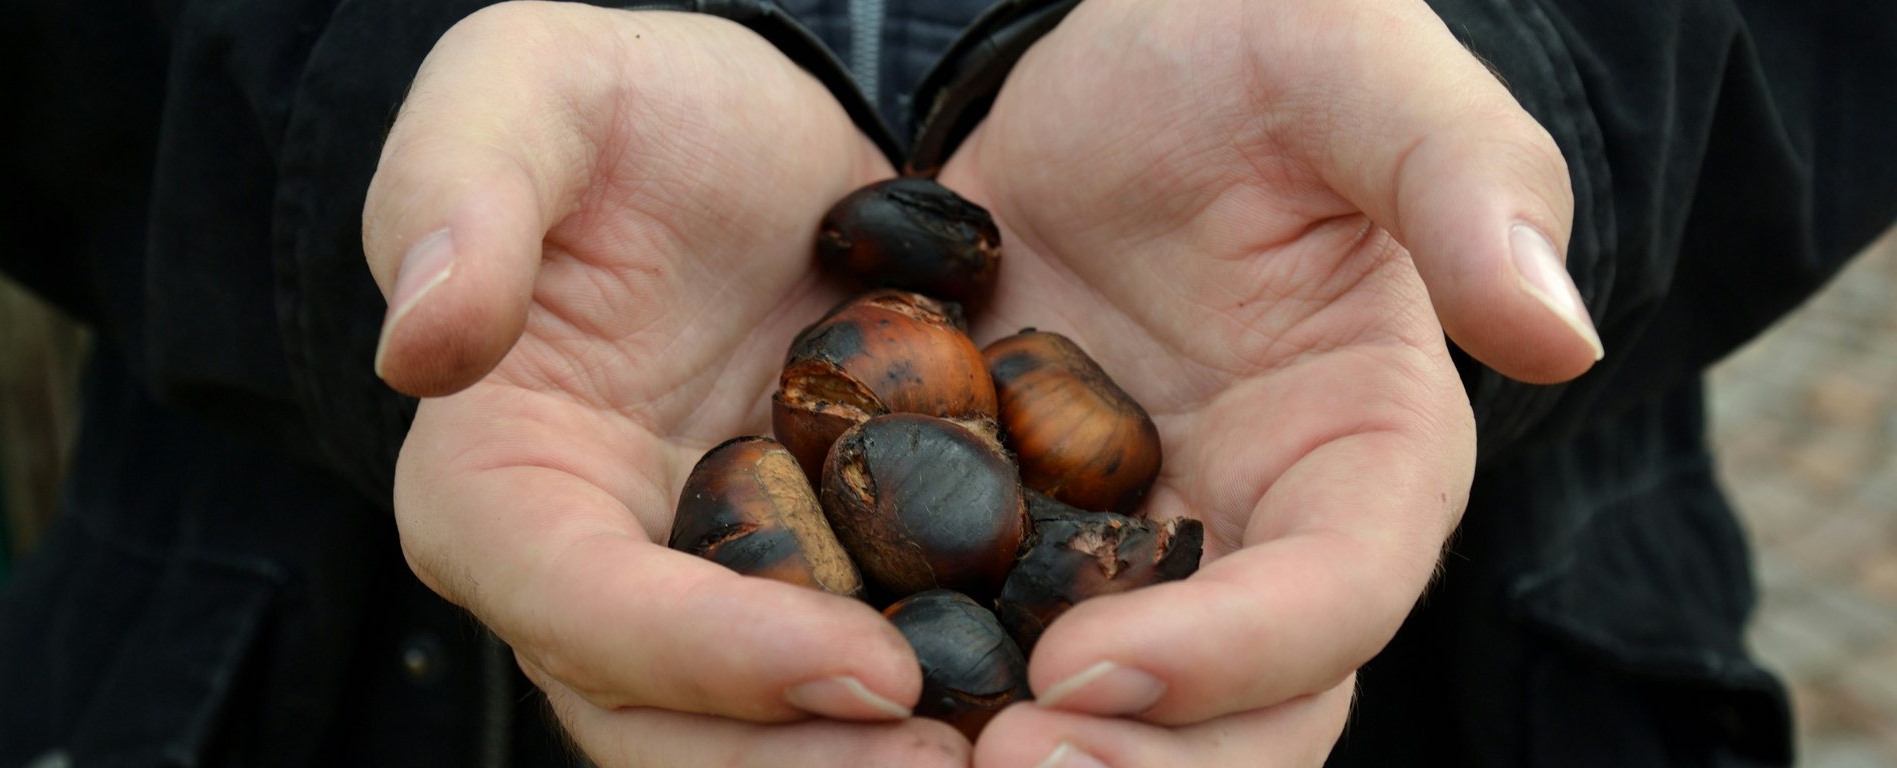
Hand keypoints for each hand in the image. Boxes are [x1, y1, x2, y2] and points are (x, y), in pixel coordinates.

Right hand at [363, 5, 966, 764]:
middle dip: (806, 762)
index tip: (868, 666)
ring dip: (872, 760)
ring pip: (762, 739)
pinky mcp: (812, 595)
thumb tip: (425, 341)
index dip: (711, 656)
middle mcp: (592, 577)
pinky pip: (859, 681)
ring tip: (1021, 749)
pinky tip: (1050, 703)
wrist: (759, 151)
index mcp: (499, 484)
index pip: (581, 608)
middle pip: (668, 727)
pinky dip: (941, 705)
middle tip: (965, 761)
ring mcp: (705, 600)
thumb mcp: (531, 89)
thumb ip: (459, 188)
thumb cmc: (629, 113)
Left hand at [935, 1, 1600, 764]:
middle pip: (1244, 713)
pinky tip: (834, 685)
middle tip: (990, 766)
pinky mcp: (1030, 530)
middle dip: (1137, 762)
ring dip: (1033, 752)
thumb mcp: (1348, 66)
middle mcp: (1267, 529)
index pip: (1339, 595)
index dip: (1235, 652)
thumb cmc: (1247, 45)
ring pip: (1121, 714)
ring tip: (905, 753)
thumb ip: (1462, 178)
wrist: (1107, 64)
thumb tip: (1556, 332)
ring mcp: (1142, 544)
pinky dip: (934, 680)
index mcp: (1372, 449)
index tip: (1089, 666)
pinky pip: (990, 637)